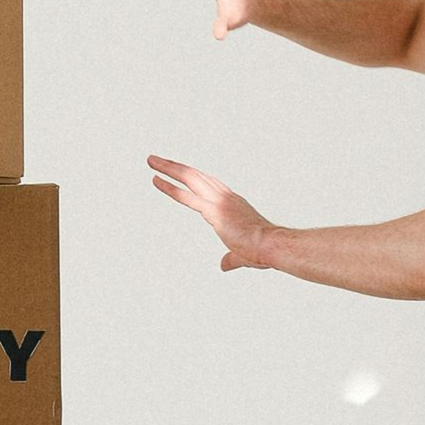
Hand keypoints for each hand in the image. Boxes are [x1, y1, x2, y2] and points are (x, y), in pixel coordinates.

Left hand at [147, 156, 280, 270]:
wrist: (272, 246)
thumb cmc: (262, 250)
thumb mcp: (242, 254)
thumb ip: (231, 258)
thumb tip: (224, 265)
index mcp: (233, 203)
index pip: (209, 185)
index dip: (192, 177)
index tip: (179, 171)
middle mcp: (226, 197)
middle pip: (196, 175)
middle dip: (175, 167)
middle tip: (157, 160)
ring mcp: (219, 202)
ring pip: (190, 178)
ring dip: (169, 168)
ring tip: (151, 160)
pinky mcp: (214, 211)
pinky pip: (188, 196)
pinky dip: (171, 188)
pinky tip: (156, 180)